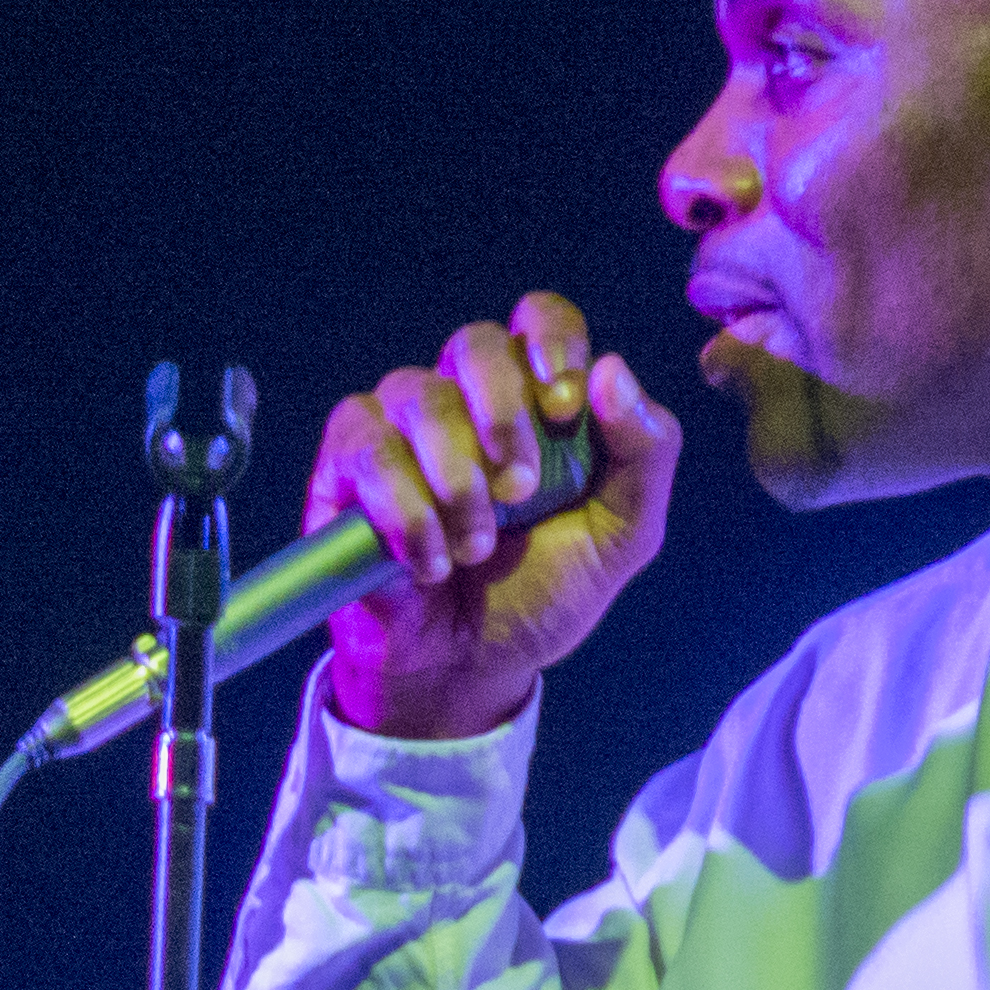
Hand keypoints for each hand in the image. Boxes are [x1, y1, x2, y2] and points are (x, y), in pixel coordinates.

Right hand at [308, 295, 682, 740]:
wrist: (468, 669)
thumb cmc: (541, 592)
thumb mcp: (622, 535)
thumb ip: (645, 455)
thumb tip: (614, 370)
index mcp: (535, 400)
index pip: (540, 320)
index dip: (551, 342)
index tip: (565, 406)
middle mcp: (463, 399)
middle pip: (474, 343)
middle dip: (504, 412)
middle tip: (520, 489)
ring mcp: (398, 428)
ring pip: (417, 394)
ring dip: (456, 478)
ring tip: (476, 548)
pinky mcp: (344, 468)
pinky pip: (365, 447)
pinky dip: (404, 509)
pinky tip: (429, 560)